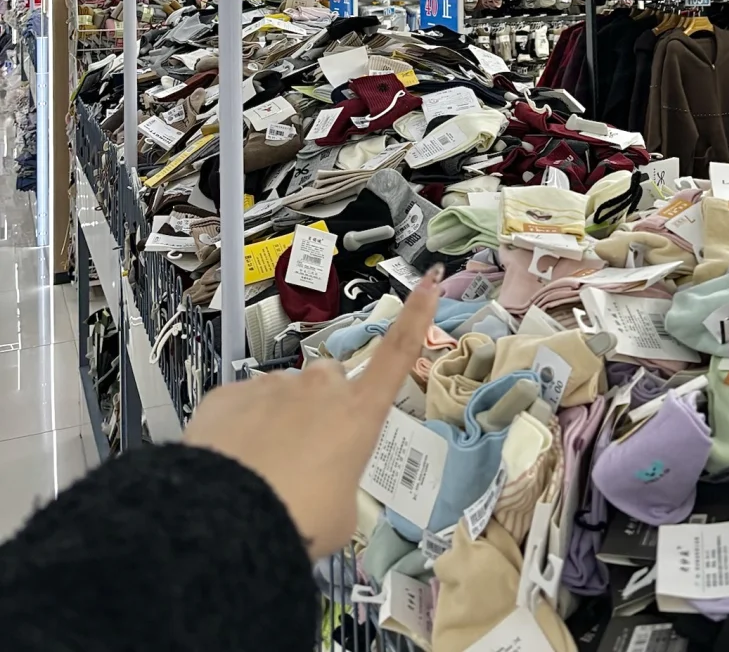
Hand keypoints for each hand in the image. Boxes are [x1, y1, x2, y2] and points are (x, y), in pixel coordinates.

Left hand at [184, 265, 442, 557]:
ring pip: (283, 397)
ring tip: (260, 471)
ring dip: (278, 422)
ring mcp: (272, 385)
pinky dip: (239, 430)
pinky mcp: (229, 393)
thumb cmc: (301, 519)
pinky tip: (229, 466)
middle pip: (329, 383)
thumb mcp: (341, 513)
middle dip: (321, 407)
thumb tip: (321, 482)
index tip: (429, 280)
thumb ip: (340, 483)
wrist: (226, 521)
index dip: (416, 315)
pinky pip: (242, 407)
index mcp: (358, 411)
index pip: (397, 353)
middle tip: (303, 457)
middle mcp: (319, 387)